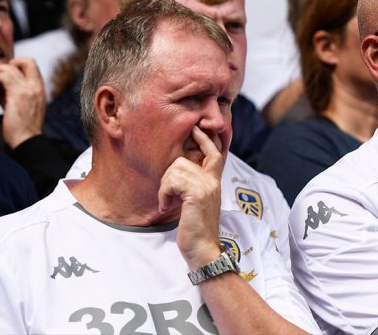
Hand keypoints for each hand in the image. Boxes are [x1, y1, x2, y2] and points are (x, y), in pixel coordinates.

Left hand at [0, 57, 45, 147]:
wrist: (27, 140)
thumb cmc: (22, 127)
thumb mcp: (21, 105)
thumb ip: (13, 92)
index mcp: (40, 89)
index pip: (32, 64)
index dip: (17, 64)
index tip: (5, 74)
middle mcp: (37, 87)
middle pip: (27, 60)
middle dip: (9, 63)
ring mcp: (29, 90)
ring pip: (11, 67)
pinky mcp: (18, 95)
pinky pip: (4, 77)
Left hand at [158, 126, 226, 268]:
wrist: (203, 250)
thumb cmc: (195, 229)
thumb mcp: (197, 203)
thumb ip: (194, 186)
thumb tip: (179, 171)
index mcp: (214, 182)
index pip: (214, 152)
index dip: (206, 138)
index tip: (197, 128)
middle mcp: (213, 181)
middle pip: (184, 159)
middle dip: (169, 175)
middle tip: (167, 195)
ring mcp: (206, 186)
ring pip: (175, 169)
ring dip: (164, 188)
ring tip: (167, 204)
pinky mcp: (196, 193)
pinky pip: (171, 181)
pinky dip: (163, 195)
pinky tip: (165, 207)